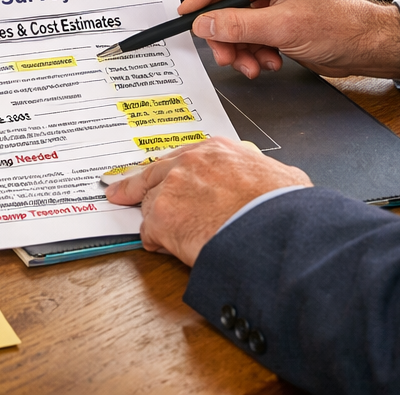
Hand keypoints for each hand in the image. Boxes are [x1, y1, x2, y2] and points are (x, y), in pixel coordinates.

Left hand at [103, 138, 310, 264]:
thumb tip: (278, 184)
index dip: (170, 170)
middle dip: (134, 186)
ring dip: (156, 221)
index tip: (160, 174)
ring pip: (151, 205)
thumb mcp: (283, 177)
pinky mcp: (162, 216)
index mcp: (218, 150)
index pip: (183, 158)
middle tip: (117, 192)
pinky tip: (168, 248)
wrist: (272, 230)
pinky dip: (157, 243)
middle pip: (153, 175)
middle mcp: (190, 163)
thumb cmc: (283, 209)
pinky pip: (150, 232)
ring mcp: (173, 188)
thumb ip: (266, 175)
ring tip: (162, 235)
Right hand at [182, 0, 399, 79]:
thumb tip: (207, 23)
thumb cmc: (343, 26)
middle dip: (227, 34)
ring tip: (253, 64)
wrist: (367, 49)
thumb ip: (241, 25)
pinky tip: (267, 61)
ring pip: (240, 25)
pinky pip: (252, 36)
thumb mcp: (285, 27)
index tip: (187, 12)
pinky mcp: (280, 22)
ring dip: (242, 49)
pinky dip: (254, 53)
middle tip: (225, 54)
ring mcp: (277, 2)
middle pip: (231, 5)